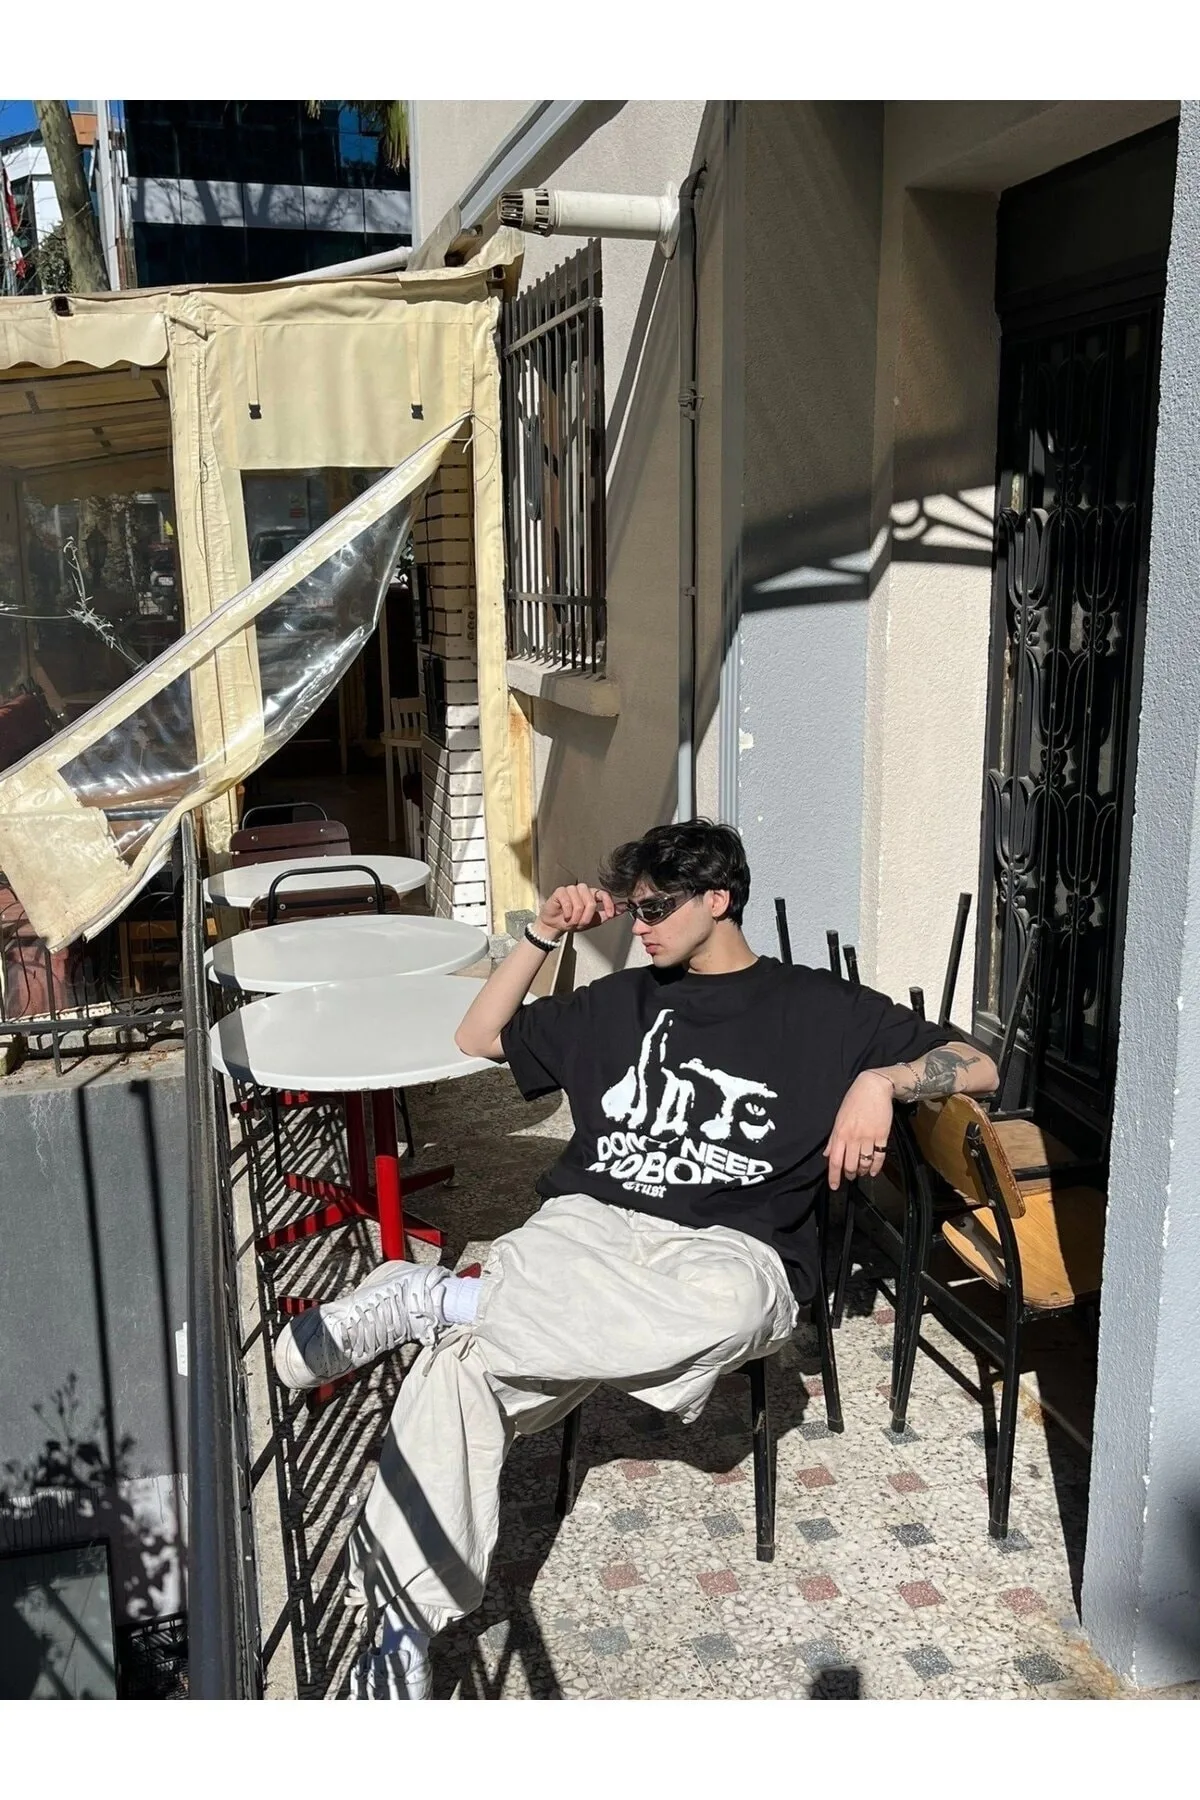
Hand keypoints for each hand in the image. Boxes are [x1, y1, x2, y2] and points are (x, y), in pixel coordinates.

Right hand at [537, 883, 616, 937]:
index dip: (608, 904)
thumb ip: (607, 914)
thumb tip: (622, 909)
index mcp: (592, 895)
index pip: (604, 894)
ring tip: (572, 920)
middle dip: (586, 917)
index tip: (610, 914)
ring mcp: (571, 890)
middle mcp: (583, 890)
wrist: (555, 926)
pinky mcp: (560, 892)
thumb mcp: (593, 921)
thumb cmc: (572, 921)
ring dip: (576, 917)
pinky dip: (567, 913)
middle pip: (591, 901)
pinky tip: (565, 915)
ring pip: (579, 903)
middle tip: (581, 923)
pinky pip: (567, 902)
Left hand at [824, 1071, 893, 1190]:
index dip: (834, 1176)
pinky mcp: (882, 1136)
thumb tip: (827, 1154)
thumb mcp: (839, 1118)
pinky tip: (873, 1171)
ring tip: (861, 1172)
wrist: (873, 1088)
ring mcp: (868, 1137)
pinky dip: (876, 1167)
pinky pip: (879, 1157)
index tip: (834, 1186)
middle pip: (850, 1165)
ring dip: (862, 1171)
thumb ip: (833, 1139)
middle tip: (850, 1176)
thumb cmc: (854, 1101)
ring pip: (864, 1163)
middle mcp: (853, 1137)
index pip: (834, 1160)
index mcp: (840, 1133)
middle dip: (849, 1175)